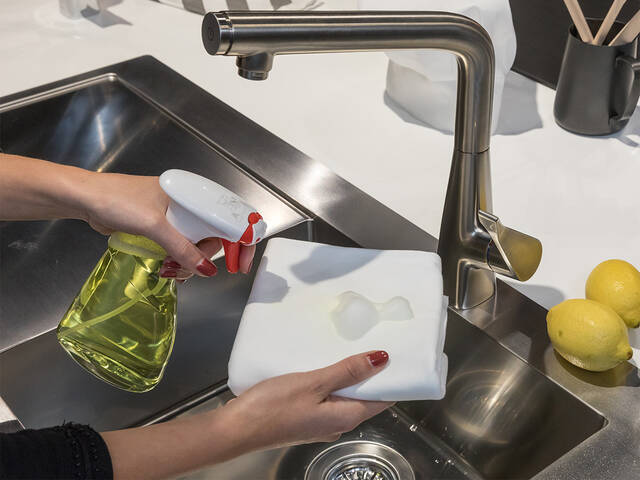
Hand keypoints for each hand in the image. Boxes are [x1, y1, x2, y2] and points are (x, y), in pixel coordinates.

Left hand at [82, 172, 254, 276]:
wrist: (85, 199)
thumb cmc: (116, 199)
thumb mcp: (154, 226)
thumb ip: (182, 248)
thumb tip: (206, 270)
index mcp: (193, 193)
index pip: (229, 215)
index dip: (241, 239)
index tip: (241, 262)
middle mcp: (188, 203)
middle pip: (214, 234)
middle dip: (207, 256)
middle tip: (195, 269)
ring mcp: (175, 216)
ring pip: (197, 243)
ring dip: (191, 261)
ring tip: (174, 271)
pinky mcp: (162, 227)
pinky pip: (181, 246)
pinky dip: (179, 260)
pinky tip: (170, 269)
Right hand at [102, 351, 391, 478]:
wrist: (237, 429)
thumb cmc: (275, 405)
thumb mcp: (315, 383)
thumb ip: (348, 371)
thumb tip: (383, 359)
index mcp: (347, 416)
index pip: (384, 398)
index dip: (394, 377)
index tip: (400, 352)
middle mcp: (339, 423)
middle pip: (366, 397)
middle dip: (372, 372)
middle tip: (376, 339)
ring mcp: (321, 421)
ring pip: (345, 395)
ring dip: (351, 374)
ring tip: (353, 345)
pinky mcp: (305, 417)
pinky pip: (328, 397)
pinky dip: (332, 379)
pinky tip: (325, 361)